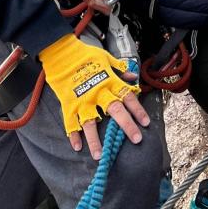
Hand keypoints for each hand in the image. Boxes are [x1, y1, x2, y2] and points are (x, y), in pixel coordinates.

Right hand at [39, 34, 149, 159]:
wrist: (61, 53)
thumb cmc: (85, 54)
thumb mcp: (106, 58)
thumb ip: (119, 70)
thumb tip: (133, 77)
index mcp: (109, 81)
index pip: (127, 97)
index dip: (138, 110)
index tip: (146, 123)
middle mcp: (98, 92)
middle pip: (115, 111)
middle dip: (126, 126)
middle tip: (136, 139)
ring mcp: (82, 100)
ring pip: (90, 123)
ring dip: (95, 140)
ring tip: (100, 155)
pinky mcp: (68, 104)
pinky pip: (70, 122)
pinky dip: (72, 135)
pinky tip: (77, 147)